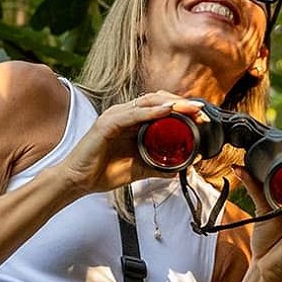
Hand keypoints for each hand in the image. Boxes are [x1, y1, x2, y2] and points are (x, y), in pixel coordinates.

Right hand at [54, 92, 204, 194]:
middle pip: (158, 100)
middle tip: (201, 112)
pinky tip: (166, 111)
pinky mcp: (106, 124)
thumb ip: (159, 165)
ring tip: (190, 109)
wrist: (79, 181)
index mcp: (132, 122)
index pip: (161, 107)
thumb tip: (181, 167)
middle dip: (182, 104)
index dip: (182, 109)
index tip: (202, 117)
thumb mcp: (139, 168)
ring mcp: (115, 116)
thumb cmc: (103, 171)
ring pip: (148, 102)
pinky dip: (151, 111)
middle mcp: (124, 114)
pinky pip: (132, 114)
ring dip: (171, 104)